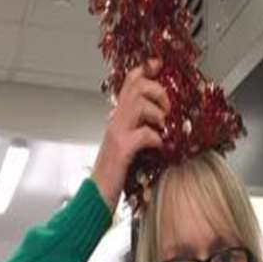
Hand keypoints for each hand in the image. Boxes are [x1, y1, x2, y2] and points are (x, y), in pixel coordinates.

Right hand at [91, 61, 169, 209]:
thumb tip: (161, 121)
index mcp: (118, 118)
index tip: (159, 64)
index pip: (129, 82)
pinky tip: (159, 146)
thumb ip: (138, 129)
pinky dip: (156, 138)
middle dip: (157, 90)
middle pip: (136, 85)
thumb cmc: (113, 175)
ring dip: (157, 112)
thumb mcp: (127, 146)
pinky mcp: (122, 151)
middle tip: (167, 107)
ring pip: (138, 103)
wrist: (95, 197)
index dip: (145, 69)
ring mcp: (117, 134)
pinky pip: (143, 134)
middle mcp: (115, 121)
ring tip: (163, 127)